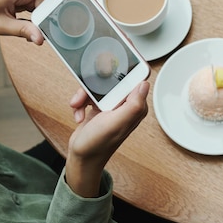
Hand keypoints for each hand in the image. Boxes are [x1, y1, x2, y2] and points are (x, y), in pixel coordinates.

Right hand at [65, 81, 149, 196]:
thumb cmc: (98, 144)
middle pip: (113, 80)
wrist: (81, 158)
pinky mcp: (100, 107)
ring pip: (98, 87)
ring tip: (78, 106)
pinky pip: (89, 95)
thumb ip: (133, 105)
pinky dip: (81, 103)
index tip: (114, 63)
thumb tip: (144, 84)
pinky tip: (79, 115)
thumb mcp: (116, 123)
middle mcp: (126, 105)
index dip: (127, 70)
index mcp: (136, 107)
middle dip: (96, 85)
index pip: (137, 80)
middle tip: (87, 93)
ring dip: (84, 95)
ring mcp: (112, 106)